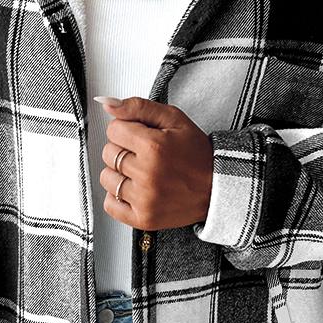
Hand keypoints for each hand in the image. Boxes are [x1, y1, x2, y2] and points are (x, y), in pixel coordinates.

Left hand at [95, 96, 213, 230]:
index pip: (113, 130)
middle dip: (123, 149)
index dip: (126, 129)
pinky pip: (110, 205)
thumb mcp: (174, 119)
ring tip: (141, 172)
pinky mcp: (143, 218)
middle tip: (144, 154)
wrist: (217, 186)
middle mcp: (147, 174)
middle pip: (108, 153)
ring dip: (119, 173)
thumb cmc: (197, 153)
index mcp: (154, 146)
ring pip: (106, 178)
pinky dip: (117, 197)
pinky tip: (135, 189)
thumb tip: (107, 104)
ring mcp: (144, 199)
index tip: (140, 135)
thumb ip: (138, 107)